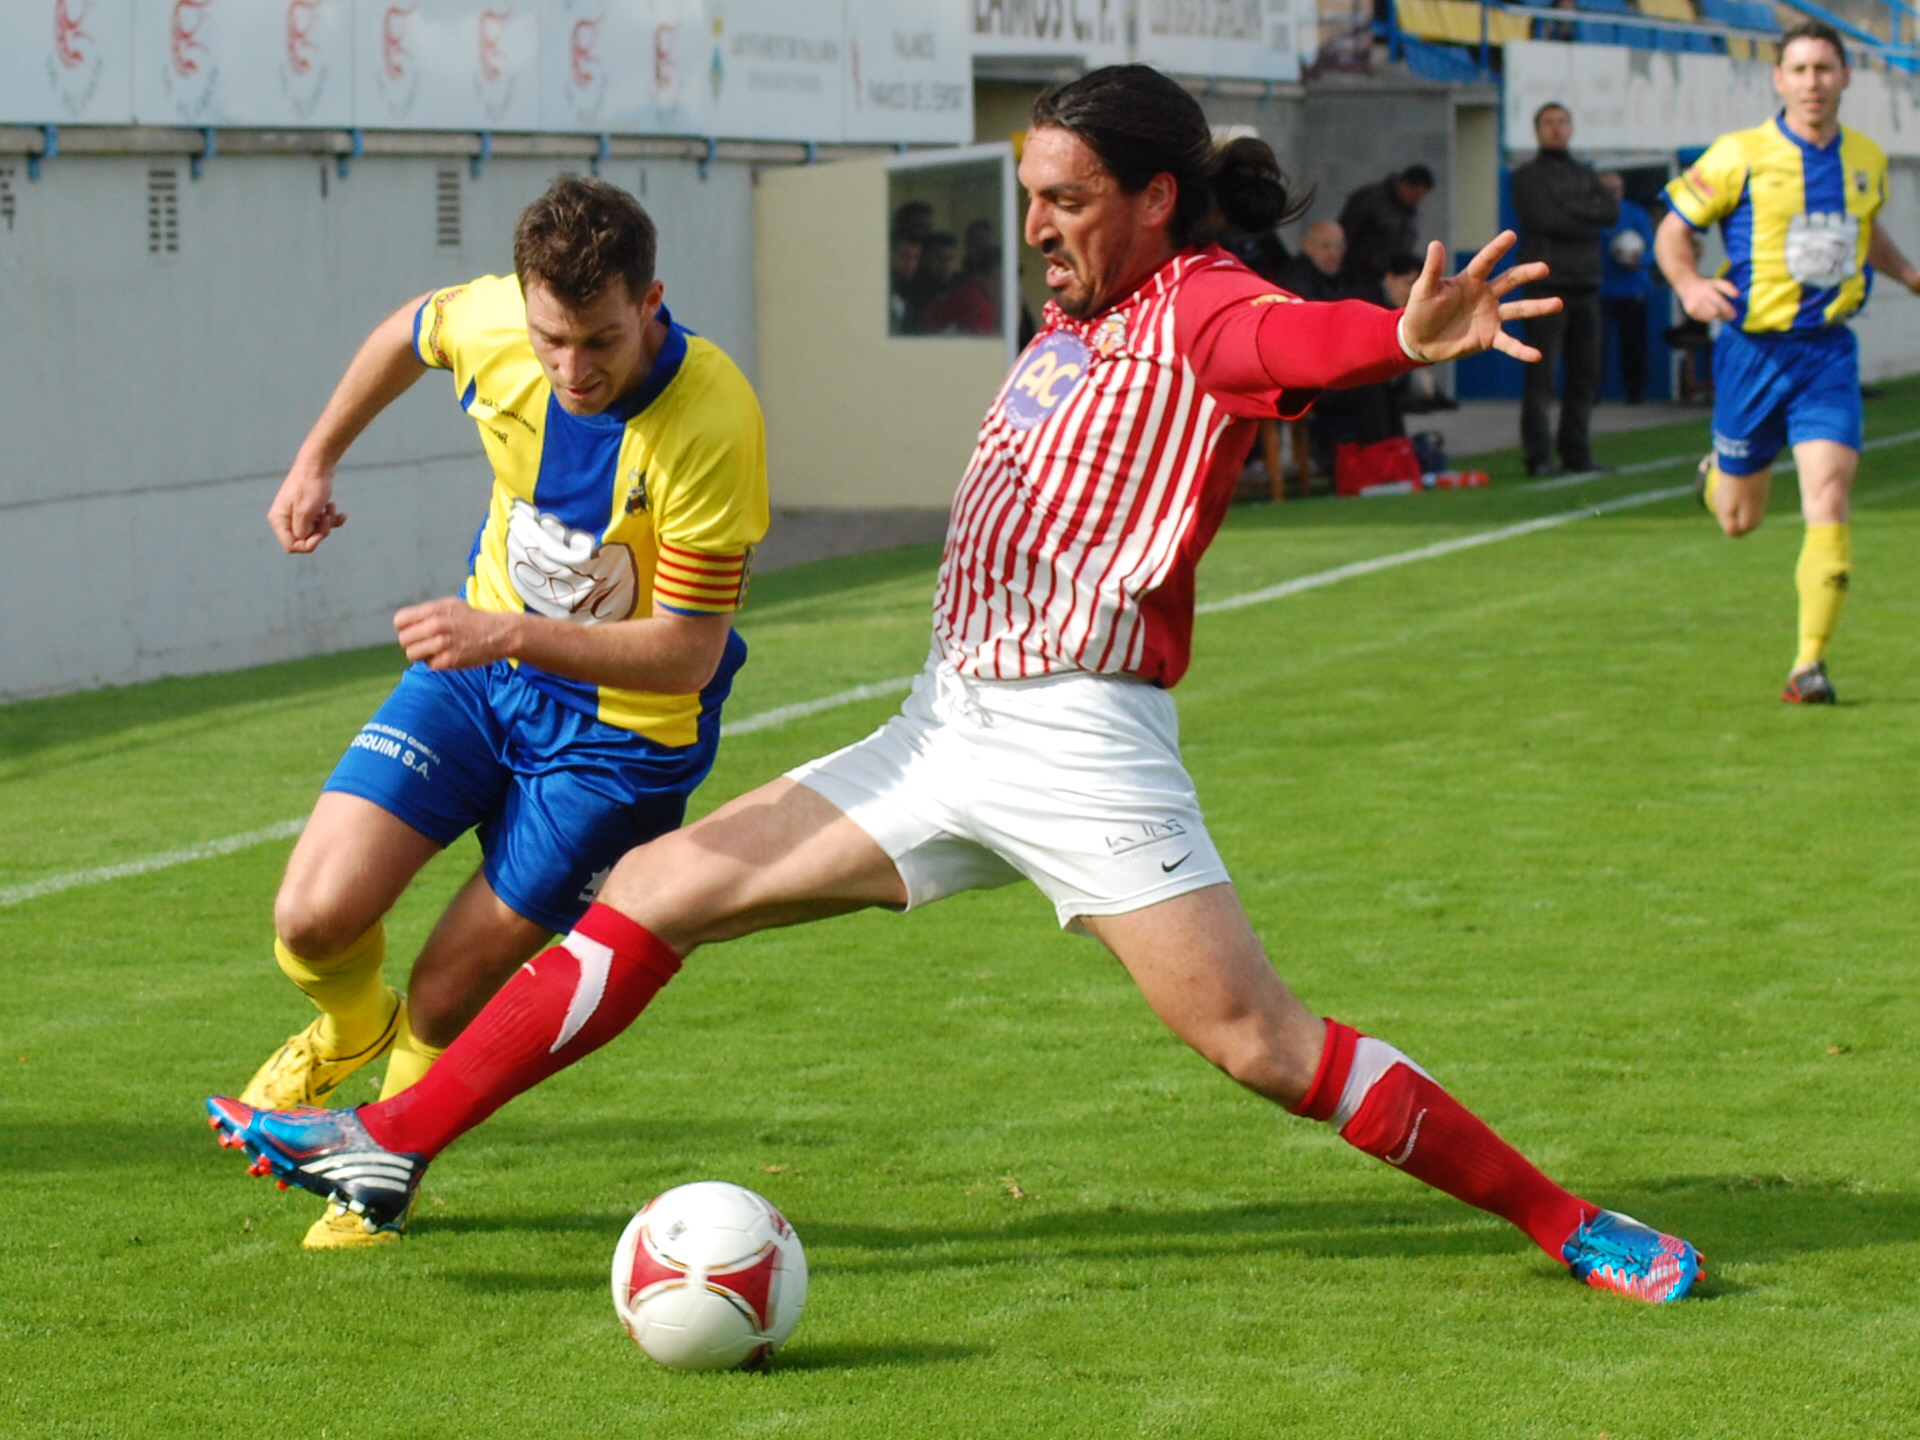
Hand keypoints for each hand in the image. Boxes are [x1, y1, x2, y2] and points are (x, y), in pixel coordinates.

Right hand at [268, 457, 346, 553]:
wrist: (318, 463)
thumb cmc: (310, 485)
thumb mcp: (306, 512)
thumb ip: (302, 531)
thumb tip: (303, 540)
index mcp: (278, 519)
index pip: (291, 546)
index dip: (308, 544)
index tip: (320, 535)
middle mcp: (285, 518)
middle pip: (305, 539)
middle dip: (320, 531)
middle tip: (327, 517)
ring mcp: (297, 513)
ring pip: (315, 531)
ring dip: (327, 523)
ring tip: (331, 507)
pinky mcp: (309, 509)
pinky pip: (322, 523)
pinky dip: (332, 519)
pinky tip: (341, 513)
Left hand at [394, 598, 519, 670]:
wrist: (499, 633)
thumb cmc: (473, 618)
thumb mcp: (450, 605)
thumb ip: (427, 613)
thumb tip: (405, 624)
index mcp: (433, 610)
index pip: (400, 621)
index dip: (404, 627)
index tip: (414, 631)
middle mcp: (435, 626)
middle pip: (404, 640)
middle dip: (412, 642)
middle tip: (426, 643)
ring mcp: (442, 644)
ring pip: (412, 654)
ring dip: (421, 654)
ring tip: (435, 650)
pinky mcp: (449, 660)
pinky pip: (429, 665)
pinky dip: (436, 663)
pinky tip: (448, 656)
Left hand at [1397, 233, 1563, 364]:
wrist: (1418, 340)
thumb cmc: (1420, 310)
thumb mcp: (1423, 290)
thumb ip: (1432, 269)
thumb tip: (1435, 244)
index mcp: (1469, 280)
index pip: (1486, 262)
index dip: (1497, 249)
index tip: (1511, 235)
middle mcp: (1485, 295)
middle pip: (1509, 281)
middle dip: (1526, 274)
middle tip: (1543, 268)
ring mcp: (1490, 316)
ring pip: (1518, 309)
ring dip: (1537, 307)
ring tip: (1558, 303)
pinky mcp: (1489, 337)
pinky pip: (1509, 344)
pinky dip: (1522, 350)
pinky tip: (1537, 356)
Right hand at [1678, 274, 1738, 322]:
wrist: (1688, 286)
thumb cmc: (1707, 285)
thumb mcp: (1718, 282)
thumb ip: (1728, 287)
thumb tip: (1738, 295)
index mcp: (1709, 290)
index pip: (1720, 302)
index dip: (1728, 310)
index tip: (1734, 315)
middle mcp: (1701, 298)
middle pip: (1715, 312)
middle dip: (1724, 316)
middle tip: (1730, 317)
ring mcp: (1694, 305)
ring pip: (1709, 317)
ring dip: (1717, 317)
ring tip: (1719, 313)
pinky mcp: (1690, 311)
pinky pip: (1703, 319)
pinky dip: (1709, 318)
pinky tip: (1709, 313)